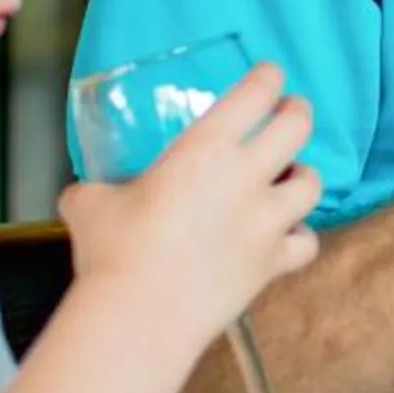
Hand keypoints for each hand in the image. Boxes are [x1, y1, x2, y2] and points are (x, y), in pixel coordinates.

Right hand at [57, 61, 322, 345]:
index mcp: (204, 149)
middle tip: (291, 113)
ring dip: (303, 176)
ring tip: (290, 178)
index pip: (254, 95)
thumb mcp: (90, 205)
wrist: (140, 316)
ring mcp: (267, 221)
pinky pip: (307, 243)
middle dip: (297, 114)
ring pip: (311, 184)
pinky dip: (301, 237)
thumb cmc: (113, 251)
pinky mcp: (273, 264)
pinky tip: (287, 237)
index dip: (268, 79)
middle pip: (296, 128)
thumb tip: (82, 194)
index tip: (271, 76)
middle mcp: (246, 177)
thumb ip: (94, 191)